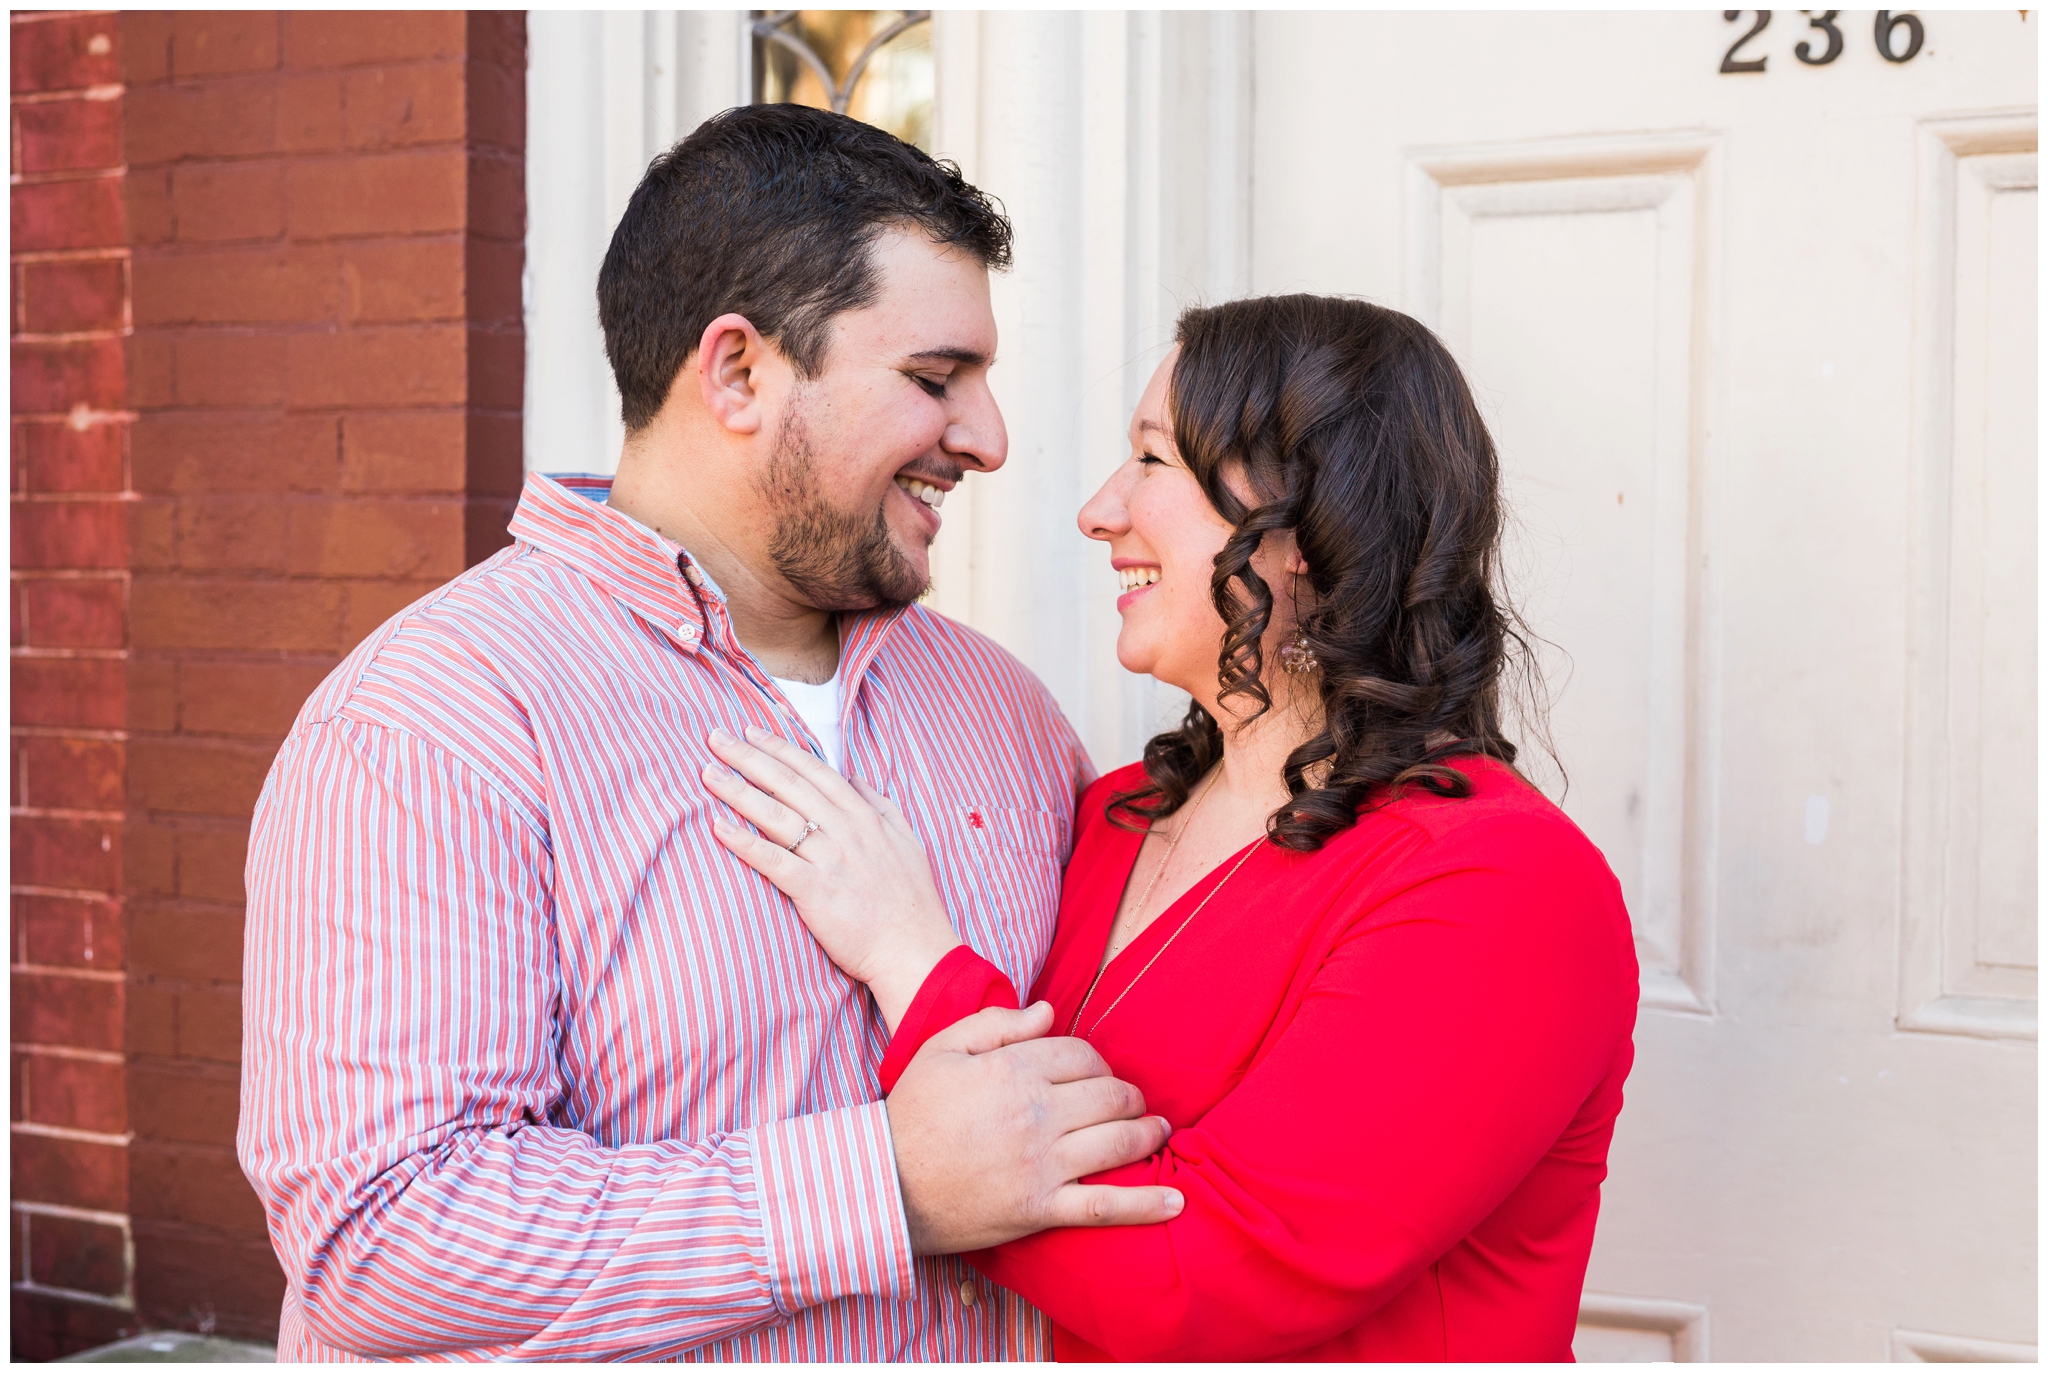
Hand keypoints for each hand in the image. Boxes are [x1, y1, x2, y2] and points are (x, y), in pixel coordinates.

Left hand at [705, 725, 961, 1030]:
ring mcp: (829, 859)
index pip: (815, 771)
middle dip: (749, 757)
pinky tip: (719, 827)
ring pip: (776, 816)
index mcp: (865, 816)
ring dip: (739, 791)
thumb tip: (855, 779)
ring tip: (708, 774)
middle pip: (788, 784)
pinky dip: (744, 843)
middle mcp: (845, 830)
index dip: (780, 749)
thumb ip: (881, 806)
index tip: (751, 732)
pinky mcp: (815, 891)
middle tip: (715, 738)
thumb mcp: (906, 841)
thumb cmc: (913, 902)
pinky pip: (773, 861)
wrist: (916, 951)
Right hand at [887, 1001, 1182, 1253]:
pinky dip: (1145, 1205)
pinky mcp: (1042, 1208)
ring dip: (1146, 1134)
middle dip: (1128, 1095)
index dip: (1096, 1062)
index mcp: (1014, 1069)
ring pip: (1116, 1141)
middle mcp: (1037, 1113)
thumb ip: (998, 1024)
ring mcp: (1043, 1163)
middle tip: (1132, 1101)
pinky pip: (1105, 1207)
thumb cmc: (910, 1113)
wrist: (883, 1185)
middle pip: (1108, 1094)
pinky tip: (1175, 1203)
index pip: (1081, 1055)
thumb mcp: (941, 1049)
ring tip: (1157, 1132)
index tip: (1095, 1073)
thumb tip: (1049, 1011)